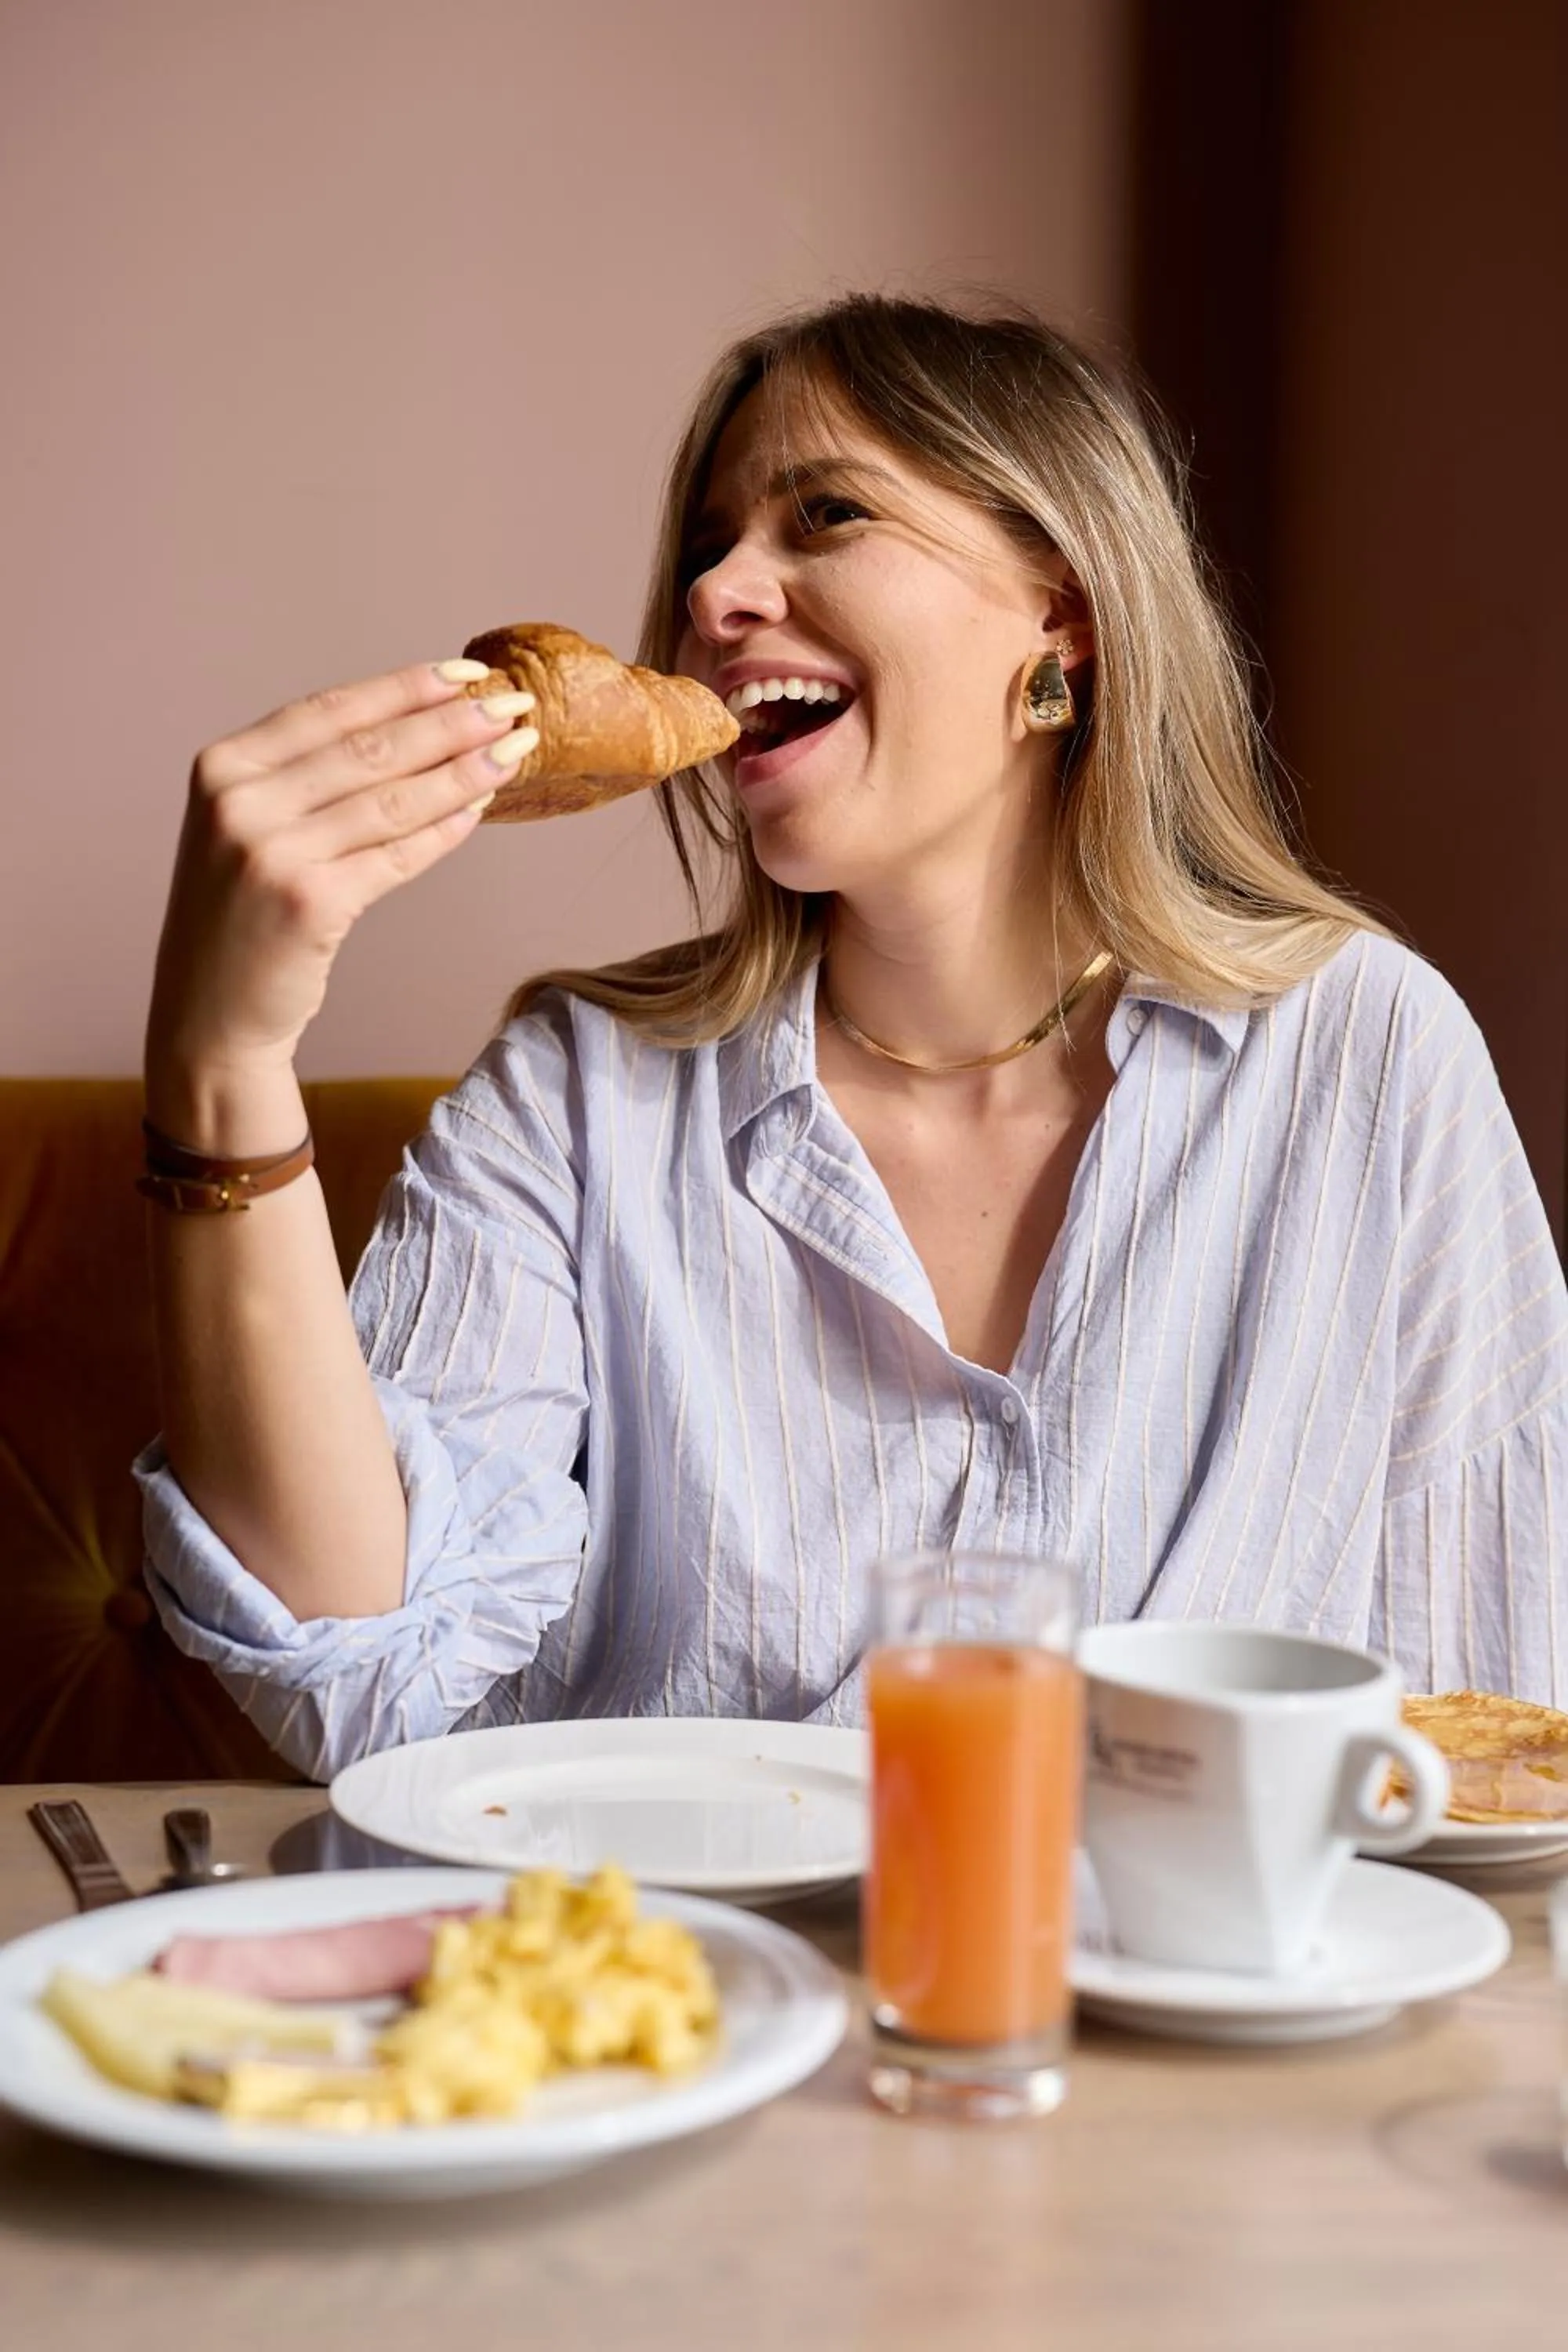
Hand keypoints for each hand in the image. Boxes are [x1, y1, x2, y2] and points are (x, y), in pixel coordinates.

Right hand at [146, 657, 535, 1078]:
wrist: (207, 1013)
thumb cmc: (238, 918)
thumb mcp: (245, 828)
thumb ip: (303, 779)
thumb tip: (413, 730)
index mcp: (221, 767)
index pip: (331, 710)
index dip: (404, 688)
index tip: (465, 673)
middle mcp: (240, 802)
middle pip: (370, 748)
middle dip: (452, 723)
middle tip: (513, 704)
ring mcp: (272, 853)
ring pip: (393, 799)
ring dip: (463, 770)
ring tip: (515, 749)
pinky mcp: (310, 903)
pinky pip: (397, 854)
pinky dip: (445, 829)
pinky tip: (481, 806)